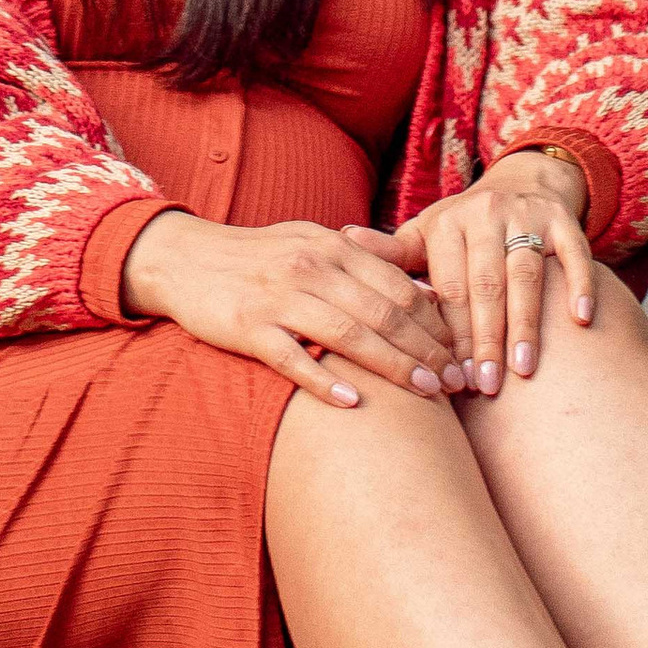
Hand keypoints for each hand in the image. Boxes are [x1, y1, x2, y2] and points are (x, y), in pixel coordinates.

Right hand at [119, 213, 462, 406]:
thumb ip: (363, 267)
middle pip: (384, 311)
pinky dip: (324, 380)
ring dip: (392, 365)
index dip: (436, 321)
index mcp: (333, 247)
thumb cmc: (260, 258)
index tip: (462, 351)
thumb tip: (424, 294)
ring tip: (425, 392)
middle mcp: (312, 267)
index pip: (398, 285)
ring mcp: (279, 296)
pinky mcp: (248, 326)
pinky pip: (292, 357)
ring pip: (348, 333)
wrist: (186, 258)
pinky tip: (353, 402)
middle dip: (427, 348)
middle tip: (457, 381)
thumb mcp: (313, 245)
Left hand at [352, 152, 594, 393]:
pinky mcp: (563, 218)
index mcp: (447, 224)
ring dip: (525, 324)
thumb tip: (342, 240)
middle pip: (485, 286)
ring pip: (526, 274)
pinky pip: (574, 253)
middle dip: (484, 340)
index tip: (448, 378)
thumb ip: (392, 253)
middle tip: (484, 386)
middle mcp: (485, 215)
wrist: (521, 182)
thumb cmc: (465, 227)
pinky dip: (579, 284)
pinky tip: (581, 321)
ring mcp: (527, 215)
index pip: (447, 288)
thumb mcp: (427, 236)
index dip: (448, 335)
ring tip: (523, 370)